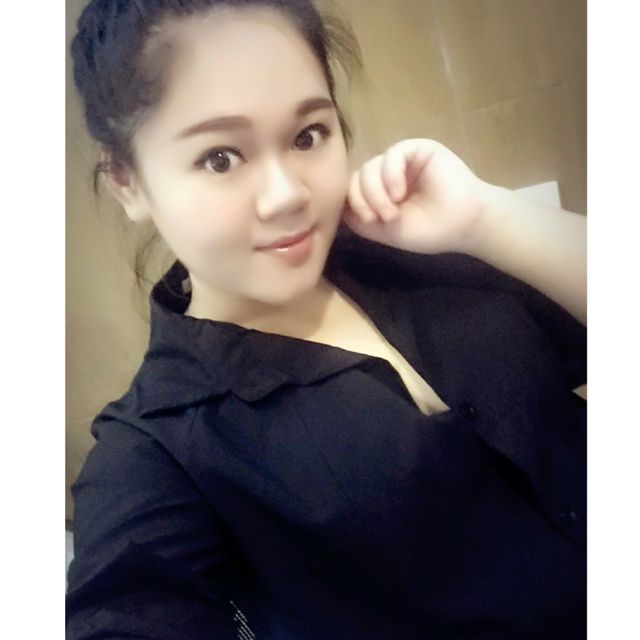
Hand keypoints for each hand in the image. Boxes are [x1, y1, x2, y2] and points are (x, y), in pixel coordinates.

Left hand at [343, 138, 492, 253]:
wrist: (465, 225)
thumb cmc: (430, 230)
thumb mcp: (385, 231)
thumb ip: (360, 219)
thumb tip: (339, 205)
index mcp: (380, 193)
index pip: (352, 190)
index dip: (354, 204)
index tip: (369, 222)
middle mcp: (389, 174)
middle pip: (358, 177)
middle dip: (365, 200)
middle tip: (384, 219)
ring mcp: (403, 161)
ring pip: (371, 167)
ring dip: (376, 192)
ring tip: (393, 212)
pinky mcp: (418, 149)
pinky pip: (392, 155)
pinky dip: (390, 175)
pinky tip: (400, 192)